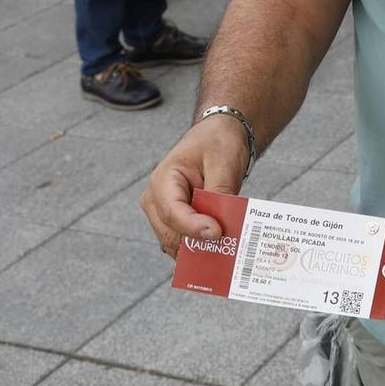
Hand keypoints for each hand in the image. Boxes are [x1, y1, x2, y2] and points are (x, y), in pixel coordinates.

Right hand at [141, 114, 252, 255]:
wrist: (218, 136)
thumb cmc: (218, 143)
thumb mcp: (224, 163)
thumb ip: (219, 194)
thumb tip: (215, 230)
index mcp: (163, 180)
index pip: (172, 213)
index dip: (193, 228)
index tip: (218, 233)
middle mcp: (156, 200)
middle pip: (171, 235)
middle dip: (198, 244)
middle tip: (228, 249)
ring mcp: (163, 213)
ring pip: (176, 244)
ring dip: (201, 249)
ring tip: (228, 249)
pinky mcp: (176, 222)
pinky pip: (184, 243)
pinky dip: (201, 247)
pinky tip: (222, 248)